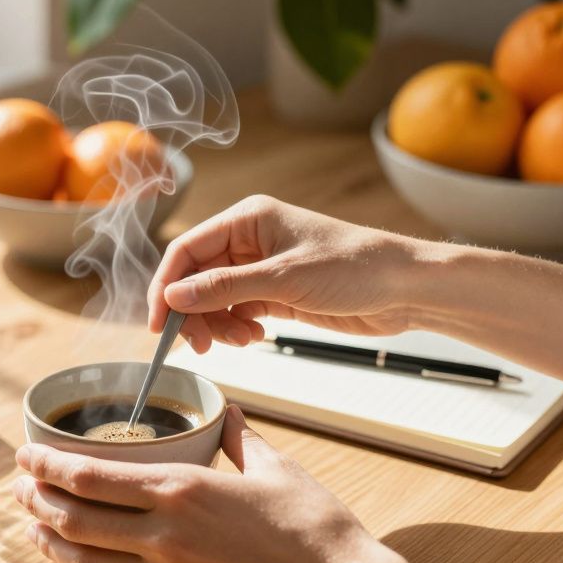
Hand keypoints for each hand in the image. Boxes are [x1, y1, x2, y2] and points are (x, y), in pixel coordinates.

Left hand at [11, 406, 378, 562]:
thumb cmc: (313, 526)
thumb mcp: (273, 465)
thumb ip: (237, 436)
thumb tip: (225, 409)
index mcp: (182, 489)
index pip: (89, 476)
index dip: (46, 466)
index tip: (26, 455)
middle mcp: (164, 534)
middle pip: (73, 518)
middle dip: (35, 500)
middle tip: (20, 486)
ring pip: (84, 560)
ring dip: (49, 539)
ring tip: (34, 523)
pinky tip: (71, 561)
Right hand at [148, 195, 431, 352]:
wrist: (404, 288)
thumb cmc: (354, 267)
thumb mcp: (284, 279)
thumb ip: (225, 288)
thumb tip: (174, 296)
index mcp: (247, 218)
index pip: (187, 250)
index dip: (166, 286)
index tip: (158, 323)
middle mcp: (249, 240)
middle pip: (196, 277)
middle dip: (192, 311)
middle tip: (197, 344)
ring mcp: (261, 268)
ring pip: (214, 298)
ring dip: (216, 324)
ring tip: (240, 341)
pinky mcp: (275, 293)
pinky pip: (236, 311)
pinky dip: (236, 328)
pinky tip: (254, 337)